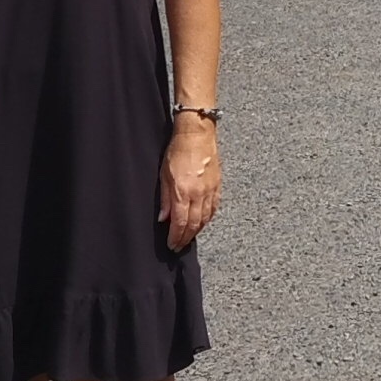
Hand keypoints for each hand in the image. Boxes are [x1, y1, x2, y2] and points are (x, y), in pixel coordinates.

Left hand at [162, 111, 220, 250]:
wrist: (197, 134)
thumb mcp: (164, 174)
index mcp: (183, 192)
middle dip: (186, 238)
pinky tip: (203, 222)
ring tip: (189, 236)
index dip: (176, 237)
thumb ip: (164, 198)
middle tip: (179, 245)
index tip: (171, 245)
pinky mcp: (217, 185)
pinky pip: (214, 208)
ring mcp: (210, 190)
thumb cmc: (178, 150)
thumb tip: (163, 218)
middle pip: (194, 224)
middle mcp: (198, 194)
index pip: (180, 223)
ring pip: (206, 219)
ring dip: (197, 230)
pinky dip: (208, 218)